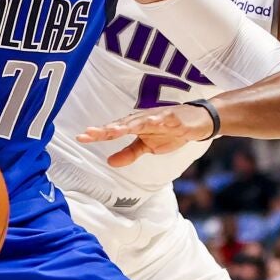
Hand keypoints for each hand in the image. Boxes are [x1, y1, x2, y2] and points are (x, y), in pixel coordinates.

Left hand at [76, 104, 213, 166]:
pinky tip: (153, 122)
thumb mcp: (148, 147)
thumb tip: (110, 162)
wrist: (197, 121)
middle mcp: (143, 119)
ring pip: (140, 121)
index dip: (98, 134)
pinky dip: (159, 120)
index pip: (114, 130)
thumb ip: (129, 153)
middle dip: (106, 129)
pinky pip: (166, 119)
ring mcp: (158, 117)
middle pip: (122, 124)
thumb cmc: (170, 131)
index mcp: (135, 126)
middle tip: (90, 133)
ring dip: (127, 124)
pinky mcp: (174, 118)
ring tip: (114, 129)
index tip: (82, 137)